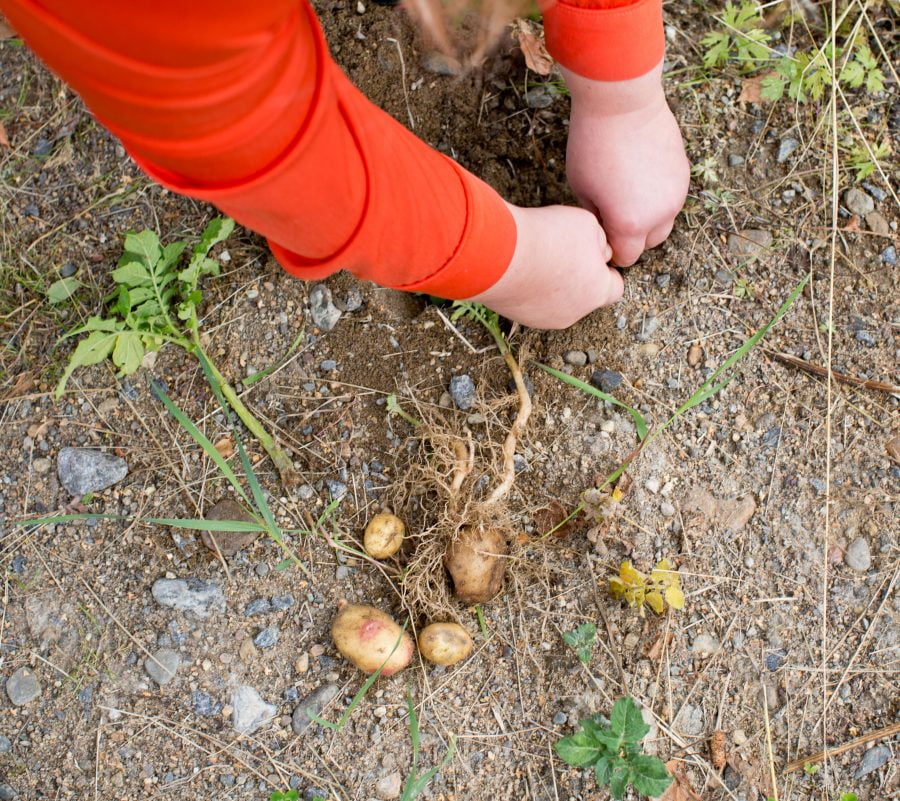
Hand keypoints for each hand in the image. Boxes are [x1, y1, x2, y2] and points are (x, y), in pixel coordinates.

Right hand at [469, 202, 622, 328]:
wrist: (499, 254)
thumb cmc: (547, 238)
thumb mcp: (588, 224)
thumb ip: (601, 241)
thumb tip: (599, 252)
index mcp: (597, 291)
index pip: (615, 288)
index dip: (606, 269)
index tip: (594, 255)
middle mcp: (574, 312)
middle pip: (584, 295)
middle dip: (578, 277)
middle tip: (563, 253)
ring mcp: (545, 318)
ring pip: (557, 300)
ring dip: (552, 284)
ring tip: (539, 258)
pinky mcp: (520, 317)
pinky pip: (532, 303)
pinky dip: (530, 289)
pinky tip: (522, 268)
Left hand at [562, 61, 689, 265]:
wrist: (622, 103)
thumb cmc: (593, 146)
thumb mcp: (582, 190)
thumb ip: (597, 218)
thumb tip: (606, 229)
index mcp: (631, 224)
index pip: (626, 258)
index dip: (611, 250)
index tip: (601, 235)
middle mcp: (660, 214)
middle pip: (649, 244)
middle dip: (632, 237)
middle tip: (612, 216)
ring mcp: (676, 194)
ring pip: (664, 222)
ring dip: (648, 218)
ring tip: (627, 196)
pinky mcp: (684, 173)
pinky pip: (672, 198)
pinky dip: (658, 197)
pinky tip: (639, 178)